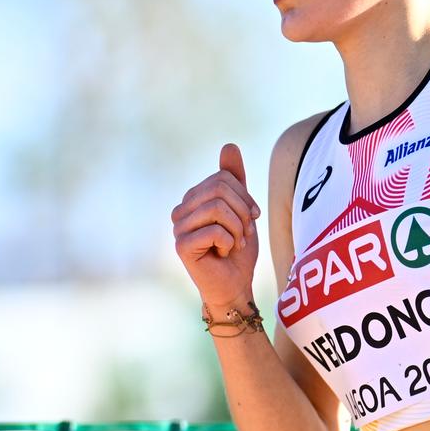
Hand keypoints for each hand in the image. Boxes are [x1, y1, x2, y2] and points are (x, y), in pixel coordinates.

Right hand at [171, 143, 260, 308]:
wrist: (234, 285)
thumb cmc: (237, 250)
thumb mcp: (241, 209)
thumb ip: (234, 179)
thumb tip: (229, 145)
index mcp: (193, 199)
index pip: (223, 177)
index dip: (244, 197)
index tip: (250, 218)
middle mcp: (181, 210)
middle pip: (220, 189)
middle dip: (242, 212)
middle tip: (244, 232)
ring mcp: (178, 227)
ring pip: (218, 207)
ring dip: (237, 228)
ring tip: (235, 243)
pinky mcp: (182, 245)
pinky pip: (215, 230)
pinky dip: (229, 243)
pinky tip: (222, 254)